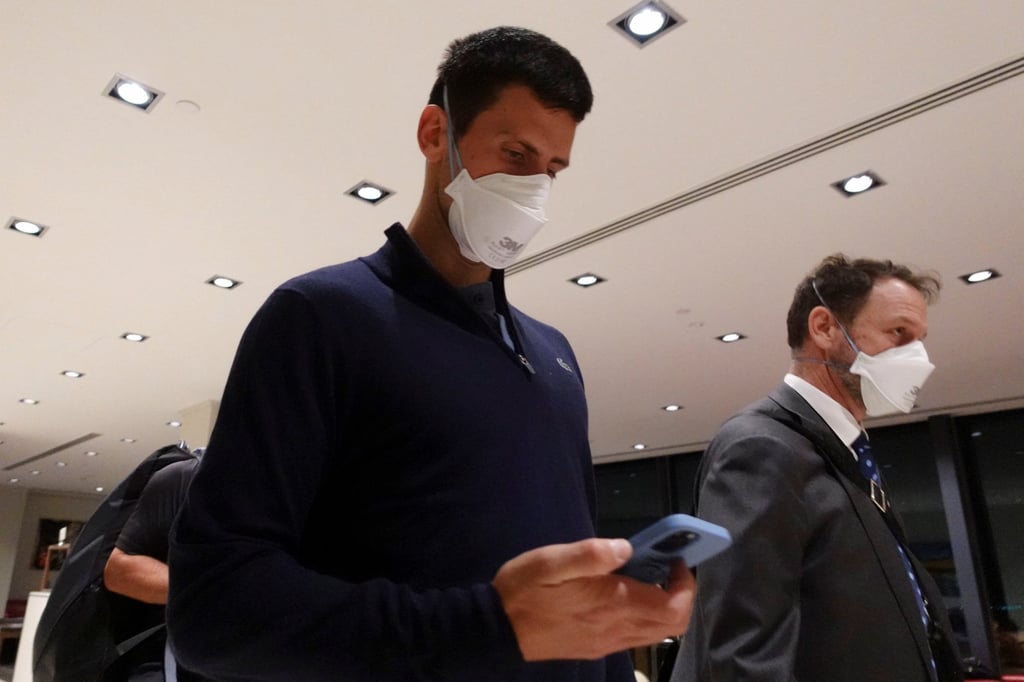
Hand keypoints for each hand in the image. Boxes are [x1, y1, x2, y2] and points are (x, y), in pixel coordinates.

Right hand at [492, 538, 694, 660]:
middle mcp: (616, 629)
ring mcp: (607, 642)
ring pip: (654, 632)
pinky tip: (623, 593)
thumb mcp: (553, 560)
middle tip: (667, 566)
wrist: (498, 630)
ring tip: (647, 576)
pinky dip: (643, 616)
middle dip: (680, 595)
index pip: (673, 607)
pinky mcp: (595, 646)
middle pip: (671, 624)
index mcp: (612, 605)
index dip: (686, 585)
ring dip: (662, 606)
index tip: (678, 560)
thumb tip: (627, 547)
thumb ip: (592, 554)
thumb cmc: (524, 590)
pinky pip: (634, 636)